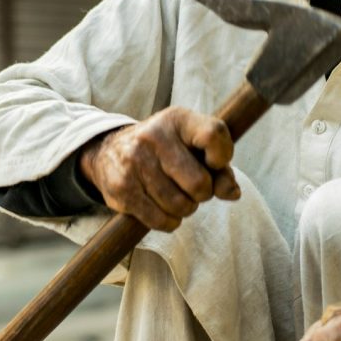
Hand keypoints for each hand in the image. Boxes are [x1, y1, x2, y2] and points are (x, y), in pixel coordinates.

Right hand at [79, 106, 239, 231]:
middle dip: (203, 193)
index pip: (214, 134)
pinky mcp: (122, 188)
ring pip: (180, 205)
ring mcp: (135, 162)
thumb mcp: (192, 146)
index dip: (222, 157)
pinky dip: (169, 221)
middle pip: (199, 183)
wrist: (108, 151)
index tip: (214, 163)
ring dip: (186, 208)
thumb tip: (232, 193)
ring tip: (177, 197)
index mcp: (178, 119)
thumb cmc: (165, 150)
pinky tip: (165, 210)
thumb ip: (219, 168)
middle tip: (193, 188)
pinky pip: (160, 220)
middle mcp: (154, 136)